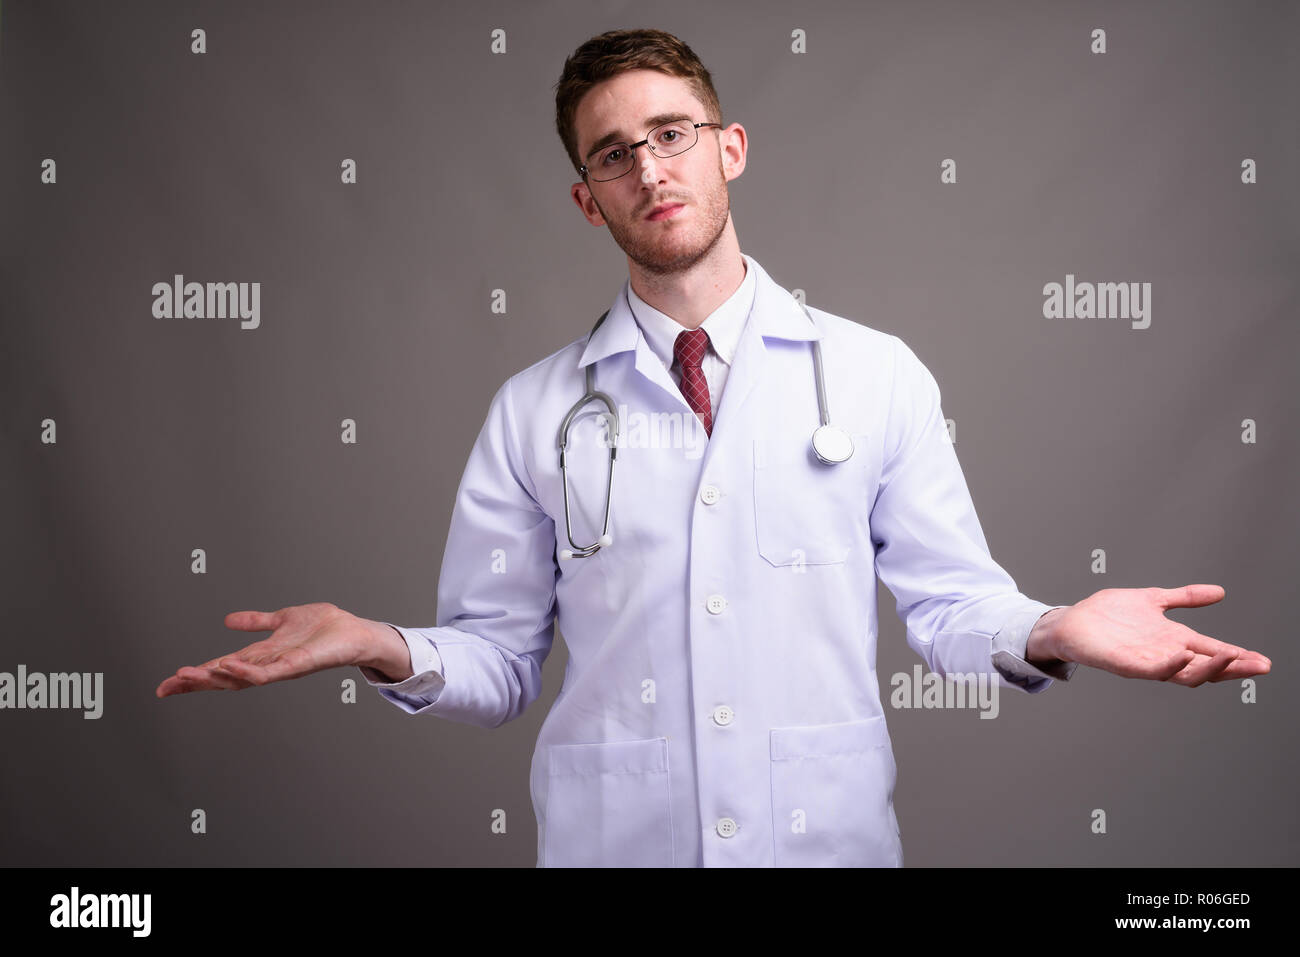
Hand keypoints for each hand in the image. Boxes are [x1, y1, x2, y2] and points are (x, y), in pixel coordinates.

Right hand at [155, 602, 373, 696]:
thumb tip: (228, 620)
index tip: (166, 685)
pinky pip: (269, 672)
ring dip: (215, 678)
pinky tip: (230, 665)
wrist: (354, 631)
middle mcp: (266, 665)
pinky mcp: (297, 665)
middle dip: (195, 683)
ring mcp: (280, 668)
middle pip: (224, 679)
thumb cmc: (324, 627)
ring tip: (189, 675)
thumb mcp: (282, 619)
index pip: (220, 668)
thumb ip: (256, 622)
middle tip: (167, 686)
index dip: (194, 676)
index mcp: (259, 655)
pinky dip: (248, 670)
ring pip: (241, 679)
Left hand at [1028, 584, 1270, 686]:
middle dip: (1234, 668)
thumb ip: (1185, 597)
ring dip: (1209, 668)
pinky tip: (1185, 655)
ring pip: (1186, 673)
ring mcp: (1148, 661)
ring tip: (1232, 659)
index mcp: (1174, 640)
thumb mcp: (1154, 599)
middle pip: (1207, 667)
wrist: (1072, 621)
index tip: (1263, 661)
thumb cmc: (1109, 614)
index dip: (1237, 657)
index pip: (1212, 651)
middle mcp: (1165, 654)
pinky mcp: (1127, 664)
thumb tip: (1220, 591)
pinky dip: (1171, 664)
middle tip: (1260, 666)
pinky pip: (1154, 669)